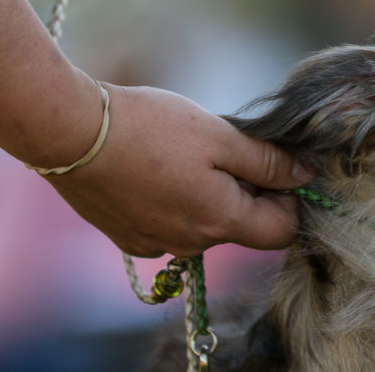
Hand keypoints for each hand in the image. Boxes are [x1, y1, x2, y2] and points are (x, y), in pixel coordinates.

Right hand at [45, 84, 313, 257]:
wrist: (71, 133)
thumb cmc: (150, 128)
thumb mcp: (221, 136)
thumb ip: (267, 162)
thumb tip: (304, 177)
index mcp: (220, 221)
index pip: (281, 231)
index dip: (289, 198)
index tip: (276, 165)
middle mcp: (191, 245)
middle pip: (244, 227)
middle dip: (248, 191)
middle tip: (227, 148)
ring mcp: (157, 245)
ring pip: (207, 224)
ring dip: (212, 194)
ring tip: (188, 154)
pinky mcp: (129, 238)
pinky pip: (172, 225)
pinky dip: (178, 200)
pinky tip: (160, 168)